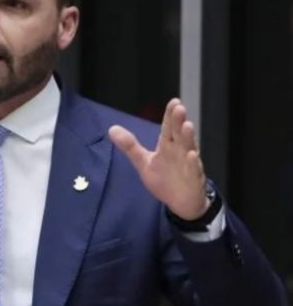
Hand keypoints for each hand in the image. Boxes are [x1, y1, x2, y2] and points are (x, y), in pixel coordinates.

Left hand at [108, 98, 208, 219]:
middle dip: (179, 122)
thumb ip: (130, 146)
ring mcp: (189, 165)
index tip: (174, 102)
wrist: (181, 203)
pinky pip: (194, 171)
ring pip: (189, 149)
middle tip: (179, 108)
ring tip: (187, 125)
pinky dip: (193, 164)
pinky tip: (192, 155)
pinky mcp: (194, 180)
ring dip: (188, 138)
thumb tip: (112, 129)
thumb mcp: (144, 162)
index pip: (169, 128)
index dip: (170, 115)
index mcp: (168, 146)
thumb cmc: (165, 179)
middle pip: (179, 134)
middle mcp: (180, 152)